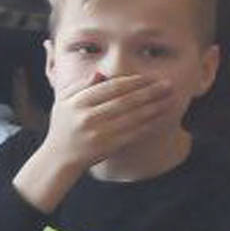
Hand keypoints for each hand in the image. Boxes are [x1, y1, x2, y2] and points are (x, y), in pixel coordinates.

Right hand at [41, 74, 174, 171]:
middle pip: (126, 101)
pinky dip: (148, 125)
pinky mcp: (108, 147)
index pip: (112, 87)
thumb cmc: (63, 125)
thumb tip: (101, 73)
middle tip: (168, 85)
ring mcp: (99, 133)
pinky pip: (133, 134)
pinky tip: (160, 118)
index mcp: (78, 102)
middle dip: (150, 92)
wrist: (60, 156)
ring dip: (154, 107)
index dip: (134, 82)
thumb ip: (80, 85)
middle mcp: (88, 117)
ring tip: (169, 99)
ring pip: (133, 117)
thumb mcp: (63, 101)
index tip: (150, 77)